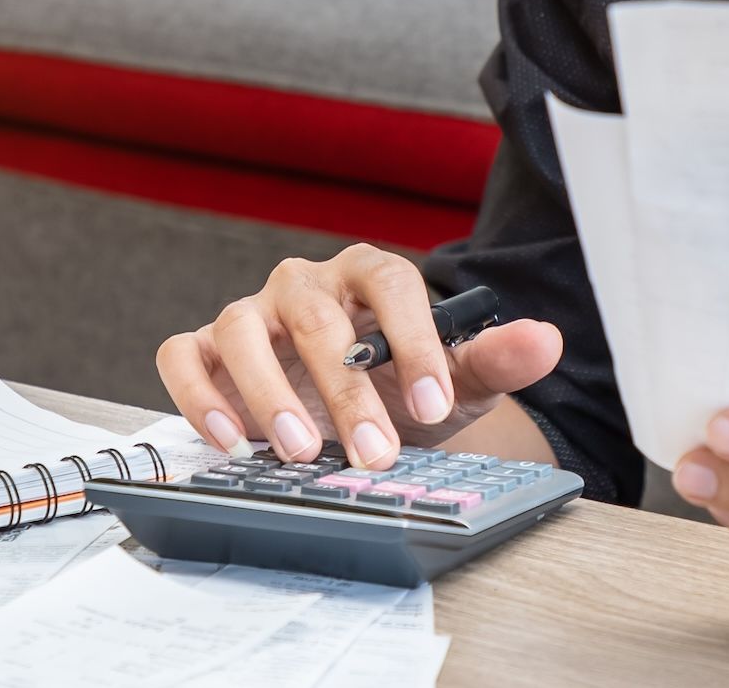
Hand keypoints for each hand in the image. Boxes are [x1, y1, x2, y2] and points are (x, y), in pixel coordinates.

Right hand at [156, 245, 563, 469]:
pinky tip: (231, 441)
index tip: (435, 403)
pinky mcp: (207, 348)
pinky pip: (183, 355)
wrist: (356, 412)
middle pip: (318, 317)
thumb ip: (496, 358)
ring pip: (242, 328)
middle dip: (347, 391)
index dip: (413, 340)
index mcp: (370, 275)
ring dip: (268, 390)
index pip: (391, 284)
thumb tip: (545, 340)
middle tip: (373, 453)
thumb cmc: (401, 386)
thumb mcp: (456, 380)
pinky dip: (198, 393)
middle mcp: (305, 284)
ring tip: (298, 451)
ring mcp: (252, 313)